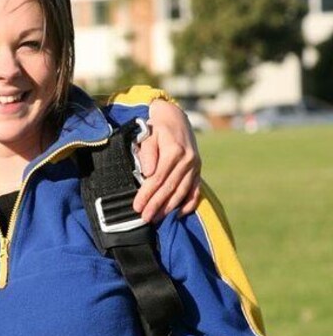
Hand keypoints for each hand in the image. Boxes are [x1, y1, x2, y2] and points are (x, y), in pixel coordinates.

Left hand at [133, 99, 201, 221]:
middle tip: (145, 218)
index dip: (147, 194)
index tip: (137, 207)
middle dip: (156, 205)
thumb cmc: (156, 128)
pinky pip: (195, 189)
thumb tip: (148, 173)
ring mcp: (195, 165)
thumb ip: (147, 153)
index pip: (158, 178)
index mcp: (174, 151)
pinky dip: (189, 203)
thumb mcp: (148, 134)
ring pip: (182, 191)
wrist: (175, 117)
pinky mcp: (198, 169)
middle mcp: (187, 160)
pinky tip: (179, 214)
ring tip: (157, 218)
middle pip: (170, 188)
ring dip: (169, 207)